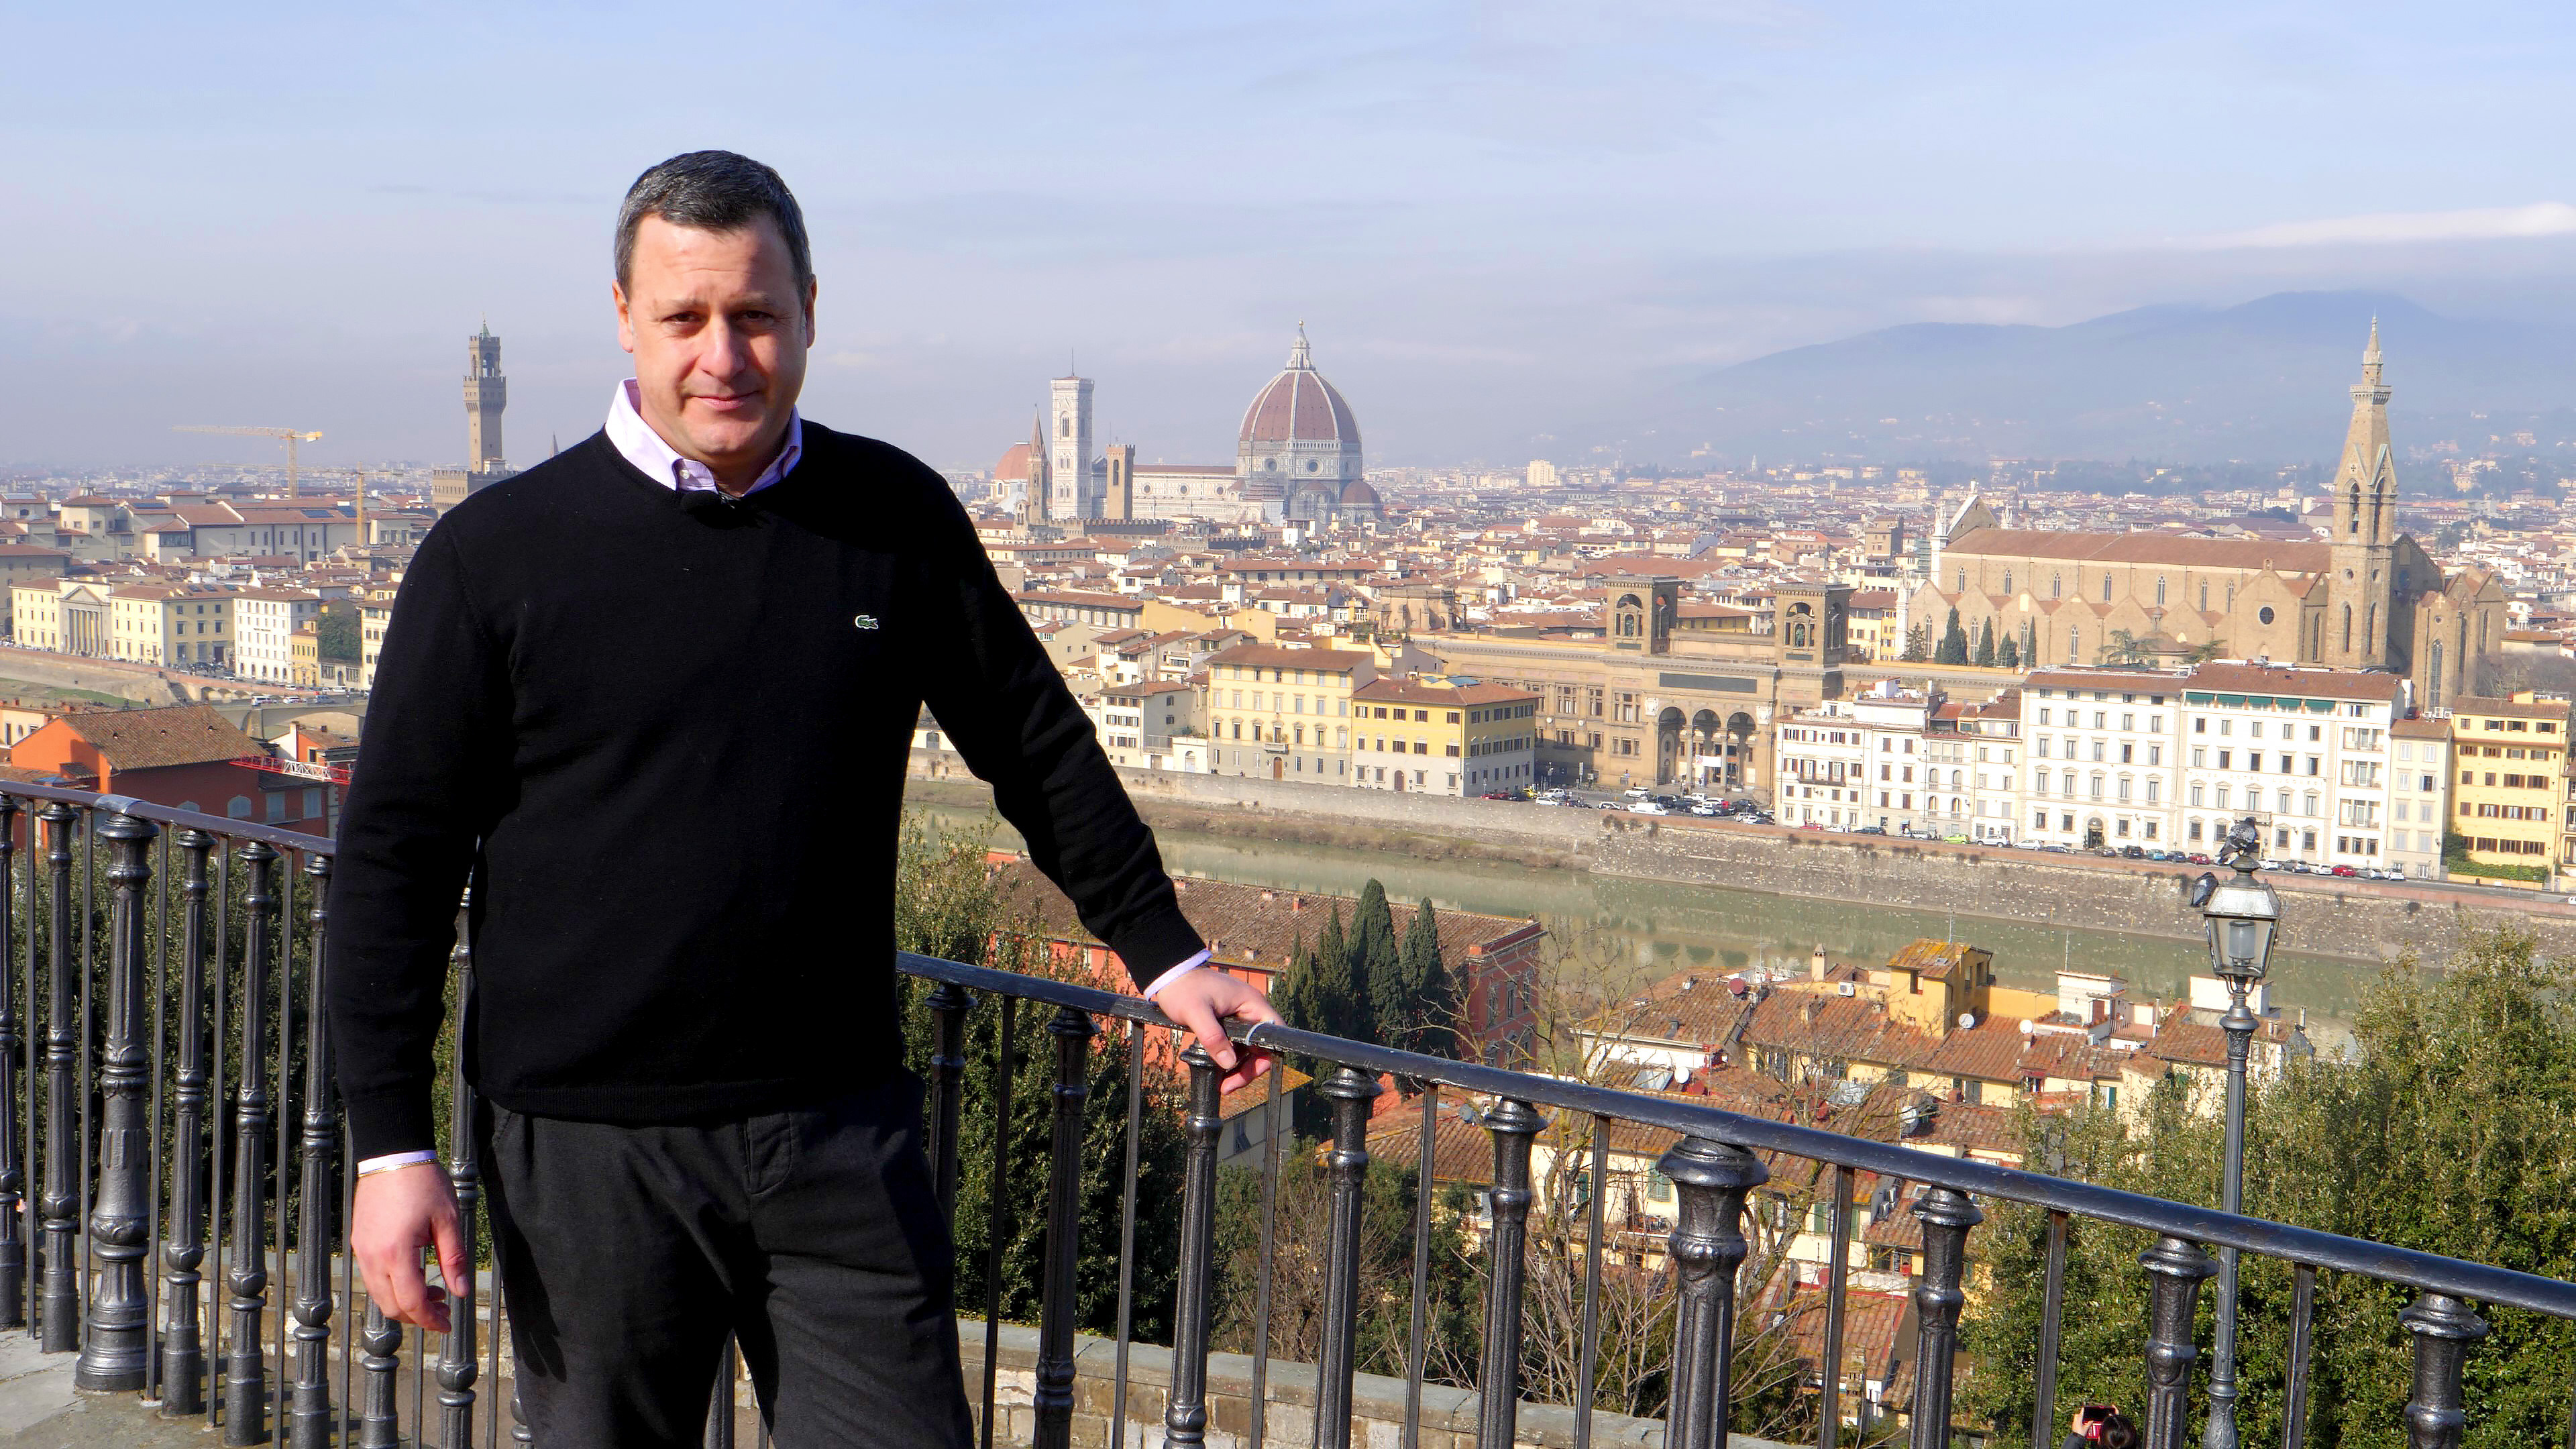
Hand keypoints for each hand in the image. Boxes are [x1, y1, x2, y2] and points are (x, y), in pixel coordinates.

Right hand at [351, 1161, 468, 1333]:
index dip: (431, 1319)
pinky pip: (372, 1278)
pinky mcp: (358, 1243)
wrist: (393, 1156)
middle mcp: (372, 1258)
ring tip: (433, 1293)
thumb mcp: (449, 1220)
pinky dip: (392, 1287)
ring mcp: (361, 1251)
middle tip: (444, 1310)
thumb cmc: (424, 1184)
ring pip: (378, 1295)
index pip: (411, 1302)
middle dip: (418, 1316)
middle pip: (391, 1306)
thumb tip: (461, 1292)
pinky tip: (414, 1276)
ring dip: (404, 1302)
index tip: (448, 1325)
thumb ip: (454, 1259)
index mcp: (396, 1254)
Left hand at [1153, 966, 1279, 1093]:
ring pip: (1250, 1049)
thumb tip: (1228, 1063)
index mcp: (1252, 1003)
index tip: (1248, 1073)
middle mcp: (1251, 1010)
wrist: (1170, 976)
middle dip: (1249, 1069)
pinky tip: (1218, 1071)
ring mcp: (1241, 1017)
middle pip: (1263, 1046)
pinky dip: (1230, 1059)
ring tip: (1222, 1084)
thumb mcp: (1195, 1012)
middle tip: (1228, 1086)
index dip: (1267, 1055)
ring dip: (1239, 1068)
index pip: (1274, 1032)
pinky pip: (1238, 1045)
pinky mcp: (1230, 1023)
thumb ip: (1213, 1036)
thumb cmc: (1184, 989)